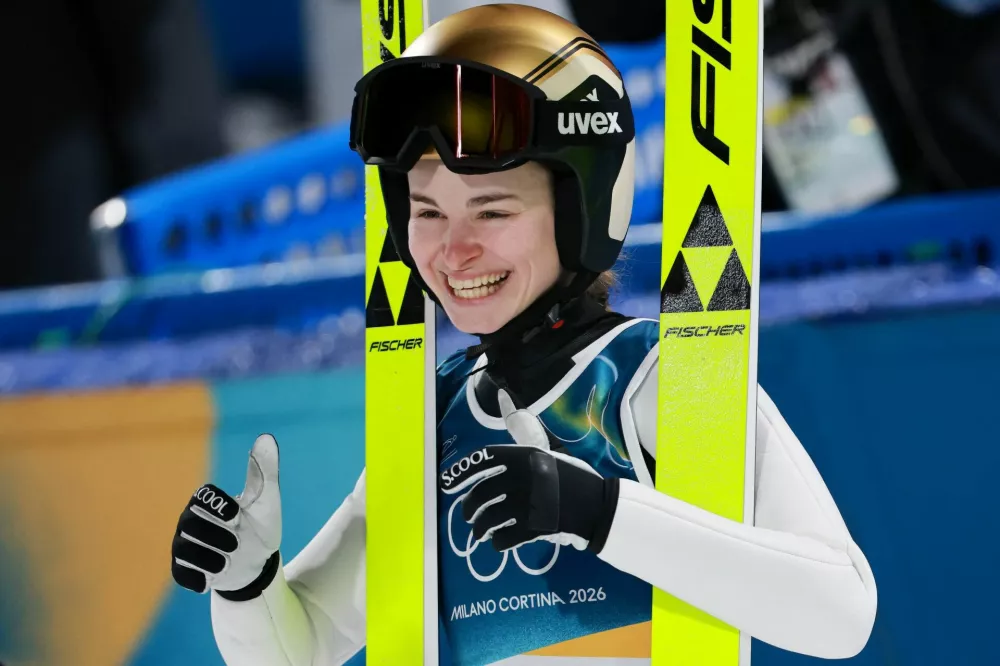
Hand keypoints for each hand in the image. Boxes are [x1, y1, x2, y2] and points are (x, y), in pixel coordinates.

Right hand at [171, 434, 282, 599]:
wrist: (259, 564)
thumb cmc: (261, 527)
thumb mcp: (267, 500)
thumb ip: (265, 470)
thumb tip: (266, 437)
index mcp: (209, 502)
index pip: (202, 497)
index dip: (217, 507)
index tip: (236, 517)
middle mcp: (190, 522)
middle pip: (190, 524)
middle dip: (215, 536)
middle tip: (237, 544)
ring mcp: (185, 546)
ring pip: (184, 550)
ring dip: (209, 559)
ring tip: (229, 563)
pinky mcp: (184, 570)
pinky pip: (181, 574)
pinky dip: (196, 578)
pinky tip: (212, 581)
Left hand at [449, 390, 619, 553]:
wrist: (598, 505)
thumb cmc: (570, 476)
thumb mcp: (546, 449)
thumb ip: (522, 429)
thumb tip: (504, 395)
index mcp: (525, 456)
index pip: (484, 459)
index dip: (461, 471)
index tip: (447, 483)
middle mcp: (524, 477)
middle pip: (481, 495)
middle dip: (469, 508)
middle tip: (469, 516)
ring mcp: (529, 503)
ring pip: (489, 519)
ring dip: (480, 529)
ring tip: (480, 533)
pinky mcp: (536, 528)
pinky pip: (505, 538)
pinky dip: (498, 542)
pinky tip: (499, 542)